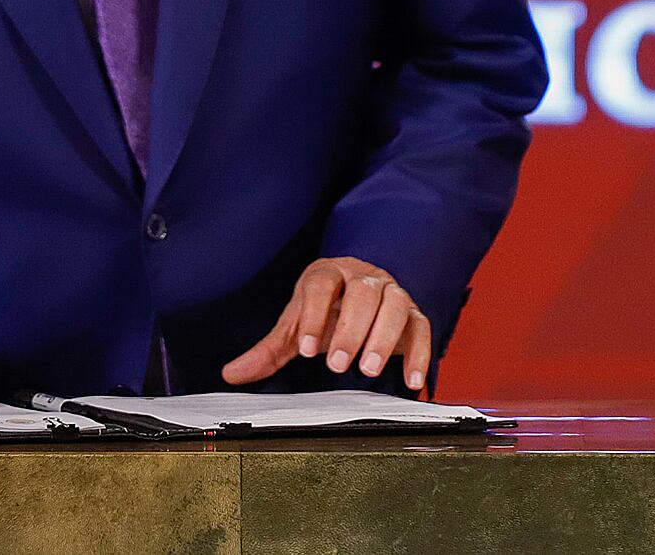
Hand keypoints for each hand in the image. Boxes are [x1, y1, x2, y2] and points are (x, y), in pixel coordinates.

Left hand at [220, 257, 432, 392]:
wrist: (362, 294)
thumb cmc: (327, 309)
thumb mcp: (296, 326)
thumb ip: (269, 350)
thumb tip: (232, 373)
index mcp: (329, 273)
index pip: (321, 285)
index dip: (314, 314)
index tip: (306, 349)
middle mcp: (364, 277)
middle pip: (362, 293)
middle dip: (350, 329)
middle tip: (338, 364)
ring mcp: (393, 292)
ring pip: (395, 305)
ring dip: (384, 337)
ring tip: (369, 369)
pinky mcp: (414, 313)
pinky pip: (423, 327)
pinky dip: (420, 353)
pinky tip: (412, 380)